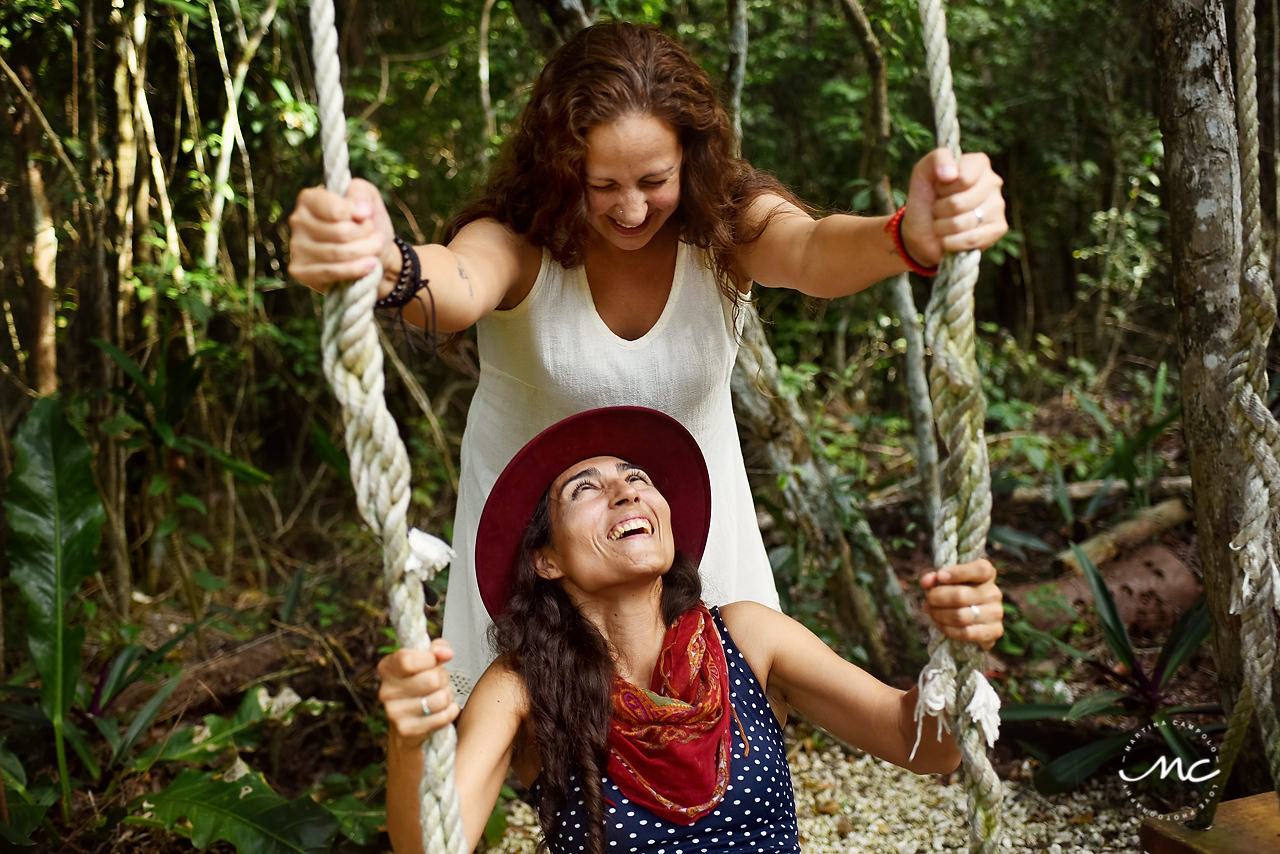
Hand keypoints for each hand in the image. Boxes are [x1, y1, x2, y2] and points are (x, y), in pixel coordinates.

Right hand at [287, 178, 397, 293]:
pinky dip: (356, 269)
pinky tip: (369, 265)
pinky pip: (331, 272)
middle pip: (340, 232)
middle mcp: (298, 221)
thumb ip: (361, 192)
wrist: (373, 254)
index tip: (368, 217)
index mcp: (310, 199)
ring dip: (365, 252)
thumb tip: (360, 209)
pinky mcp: (300, 271)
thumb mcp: (369, 198)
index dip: (359, 215)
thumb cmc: (367, 223)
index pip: (336, 210)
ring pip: (337, 253)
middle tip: (376, 236)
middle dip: (365, 236)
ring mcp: (296, 247)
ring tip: (376, 248)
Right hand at [377, 639, 460, 746]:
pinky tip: (444, 709)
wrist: (411, 719)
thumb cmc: (421, 682)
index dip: (430, 659)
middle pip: (432, 679)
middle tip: (441, 681)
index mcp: (388, 668)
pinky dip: (450, 712)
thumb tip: (445, 652)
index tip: (436, 660)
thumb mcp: (427, 660)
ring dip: (448, 696)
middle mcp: (386, 691)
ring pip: (440, 699)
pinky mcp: (407, 730)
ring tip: (442, 695)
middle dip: (444, 679)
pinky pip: (442, 717)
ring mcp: (394, 712)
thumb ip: (437, 649)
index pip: (408, 660)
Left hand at [899, 149, 1006, 266]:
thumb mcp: (923, 172)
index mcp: (978, 163)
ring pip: (963, 223)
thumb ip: (937, 159)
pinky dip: (951, 242)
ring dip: (943, 227)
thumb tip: (951, 174)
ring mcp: (998, 206)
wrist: (922, 231)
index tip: (939, 188)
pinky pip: (971, 239)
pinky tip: (949, 237)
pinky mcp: (998, 228)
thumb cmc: (926, 197)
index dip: (943, 187)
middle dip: (940, 210)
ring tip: (943, 222)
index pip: (962, 178)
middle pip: (959, 203)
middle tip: (938, 208)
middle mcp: (993, 182)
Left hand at [920, 559, 1002, 649]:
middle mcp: (994, 592)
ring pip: (961, 616)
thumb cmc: (952, 590)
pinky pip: (966, 633)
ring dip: (938, 615)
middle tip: (928, 599)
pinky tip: (939, 624)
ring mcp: (996, 612)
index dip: (958, 572)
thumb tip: (926, 581)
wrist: (966, 615)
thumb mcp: (940, 579)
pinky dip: (947, 629)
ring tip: (931, 611)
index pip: (979, 570)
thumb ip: (931, 576)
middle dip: (936, 598)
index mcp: (987, 573)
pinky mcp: (995, 630)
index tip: (939, 575)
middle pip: (961, 596)